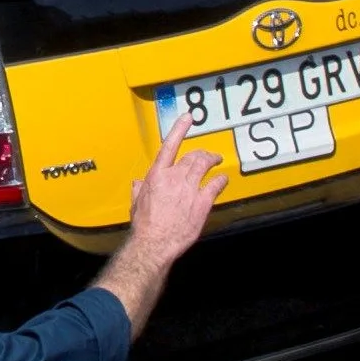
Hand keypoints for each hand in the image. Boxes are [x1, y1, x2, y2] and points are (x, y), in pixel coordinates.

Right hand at [122, 121, 228, 264]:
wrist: (155, 242)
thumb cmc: (144, 226)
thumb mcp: (136, 204)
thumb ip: (139, 190)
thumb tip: (138, 184)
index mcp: (156, 175)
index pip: (170, 146)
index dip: (180, 129)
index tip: (188, 118)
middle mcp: (174, 177)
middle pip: (192, 157)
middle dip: (201, 154)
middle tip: (207, 155)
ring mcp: (190, 188)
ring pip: (205, 165)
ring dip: (212, 160)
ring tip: (217, 160)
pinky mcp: (202, 202)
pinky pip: (216, 184)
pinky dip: (221, 179)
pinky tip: (223, 179)